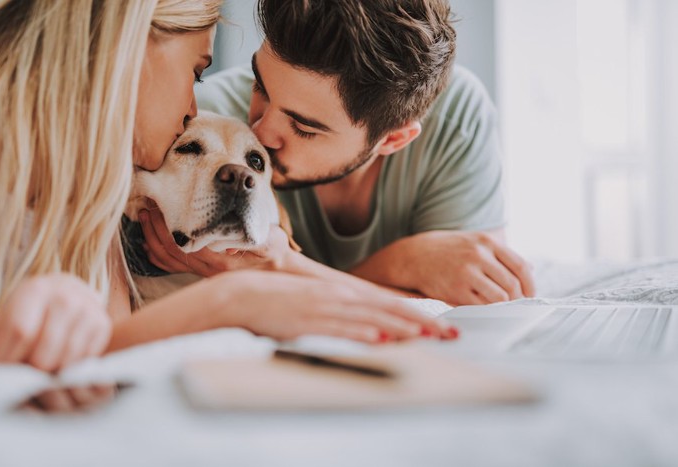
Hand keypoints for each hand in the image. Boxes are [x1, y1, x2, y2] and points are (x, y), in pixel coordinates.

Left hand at [0, 274, 111, 371]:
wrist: (67, 294)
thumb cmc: (31, 312)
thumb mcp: (7, 318)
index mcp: (36, 288)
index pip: (21, 331)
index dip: (7, 358)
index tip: (1, 373)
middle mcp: (67, 295)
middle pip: (45, 352)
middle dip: (29, 372)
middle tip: (22, 377)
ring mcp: (89, 309)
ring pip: (66, 360)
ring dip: (50, 375)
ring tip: (40, 374)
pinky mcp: (103, 323)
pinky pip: (84, 361)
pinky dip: (70, 370)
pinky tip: (60, 366)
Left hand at [139, 204, 293, 275]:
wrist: (280, 273)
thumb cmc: (275, 253)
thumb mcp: (269, 241)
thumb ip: (251, 240)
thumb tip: (228, 241)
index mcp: (219, 260)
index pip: (183, 242)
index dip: (166, 225)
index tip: (159, 206)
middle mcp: (207, 269)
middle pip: (169, 251)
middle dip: (153, 229)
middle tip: (146, 209)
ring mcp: (203, 273)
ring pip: (168, 260)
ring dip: (151, 240)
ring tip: (144, 221)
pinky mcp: (204, 273)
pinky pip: (174, 268)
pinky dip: (158, 257)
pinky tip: (150, 246)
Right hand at [210, 270, 458, 342]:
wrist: (245, 294)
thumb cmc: (281, 300)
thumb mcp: (319, 305)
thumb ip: (345, 315)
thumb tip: (373, 330)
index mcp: (345, 292)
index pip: (390, 303)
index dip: (419, 315)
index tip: (443, 327)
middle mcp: (341, 296)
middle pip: (390, 309)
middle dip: (424, 323)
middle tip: (451, 335)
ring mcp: (327, 307)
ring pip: (372, 317)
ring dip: (401, 327)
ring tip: (428, 336)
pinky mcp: (310, 320)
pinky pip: (342, 327)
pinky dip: (363, 332)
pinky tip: (381, 338)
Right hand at [409, 230, 534, 305]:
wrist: (414, 256)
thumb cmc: (447, 250)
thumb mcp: (474, 241)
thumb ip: (500, 254)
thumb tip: (530, 269)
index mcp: (486, 242)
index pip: (520, 266)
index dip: (530, 284)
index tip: (530, 294)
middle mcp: (478, 256)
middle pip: (512, 284)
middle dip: (518, 298)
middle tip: (516, 304)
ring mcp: (466, 273)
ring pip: (499, 297)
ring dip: (503, 305)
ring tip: (500, 306)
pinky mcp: (455, 290)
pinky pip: (481, 306)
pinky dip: (487, 309)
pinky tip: (483, 306)